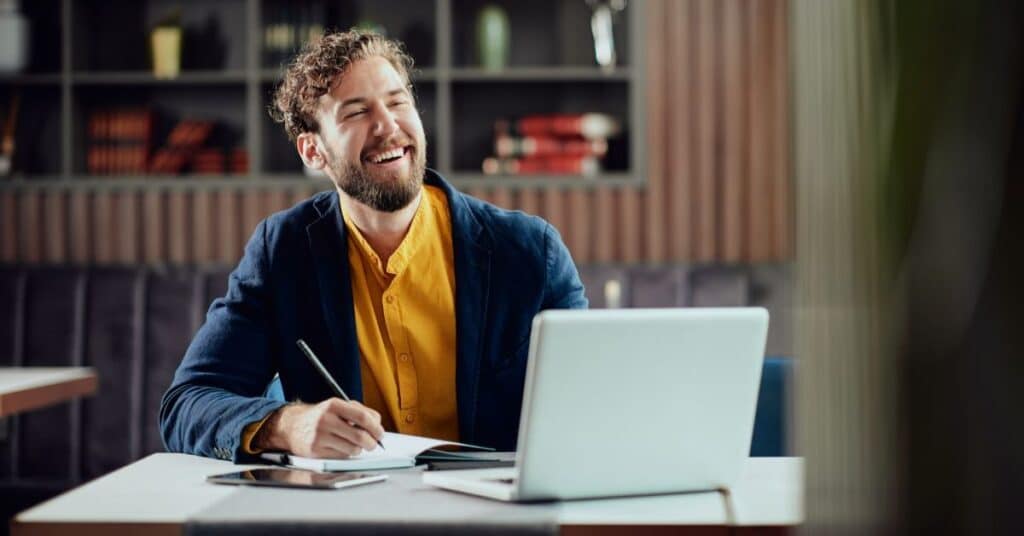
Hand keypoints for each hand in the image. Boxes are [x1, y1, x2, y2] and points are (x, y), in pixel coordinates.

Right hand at [256, 399, 383, 457]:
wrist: (293, 426)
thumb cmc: (321, 417)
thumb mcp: (338, 407)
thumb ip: (359, 412)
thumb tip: (378, 426)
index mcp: (334, 405)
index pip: (363, 417)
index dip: (376, 428)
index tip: (380, 434)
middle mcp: (326, 420)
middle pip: (360, 436)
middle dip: (372, 443)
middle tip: (373, 444)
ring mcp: (320, 436)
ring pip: (352, 449)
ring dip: (359, 450)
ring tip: (356, 445)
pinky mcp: (316, 451)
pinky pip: (341, 457)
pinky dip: (346, 455)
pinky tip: (342, 448)